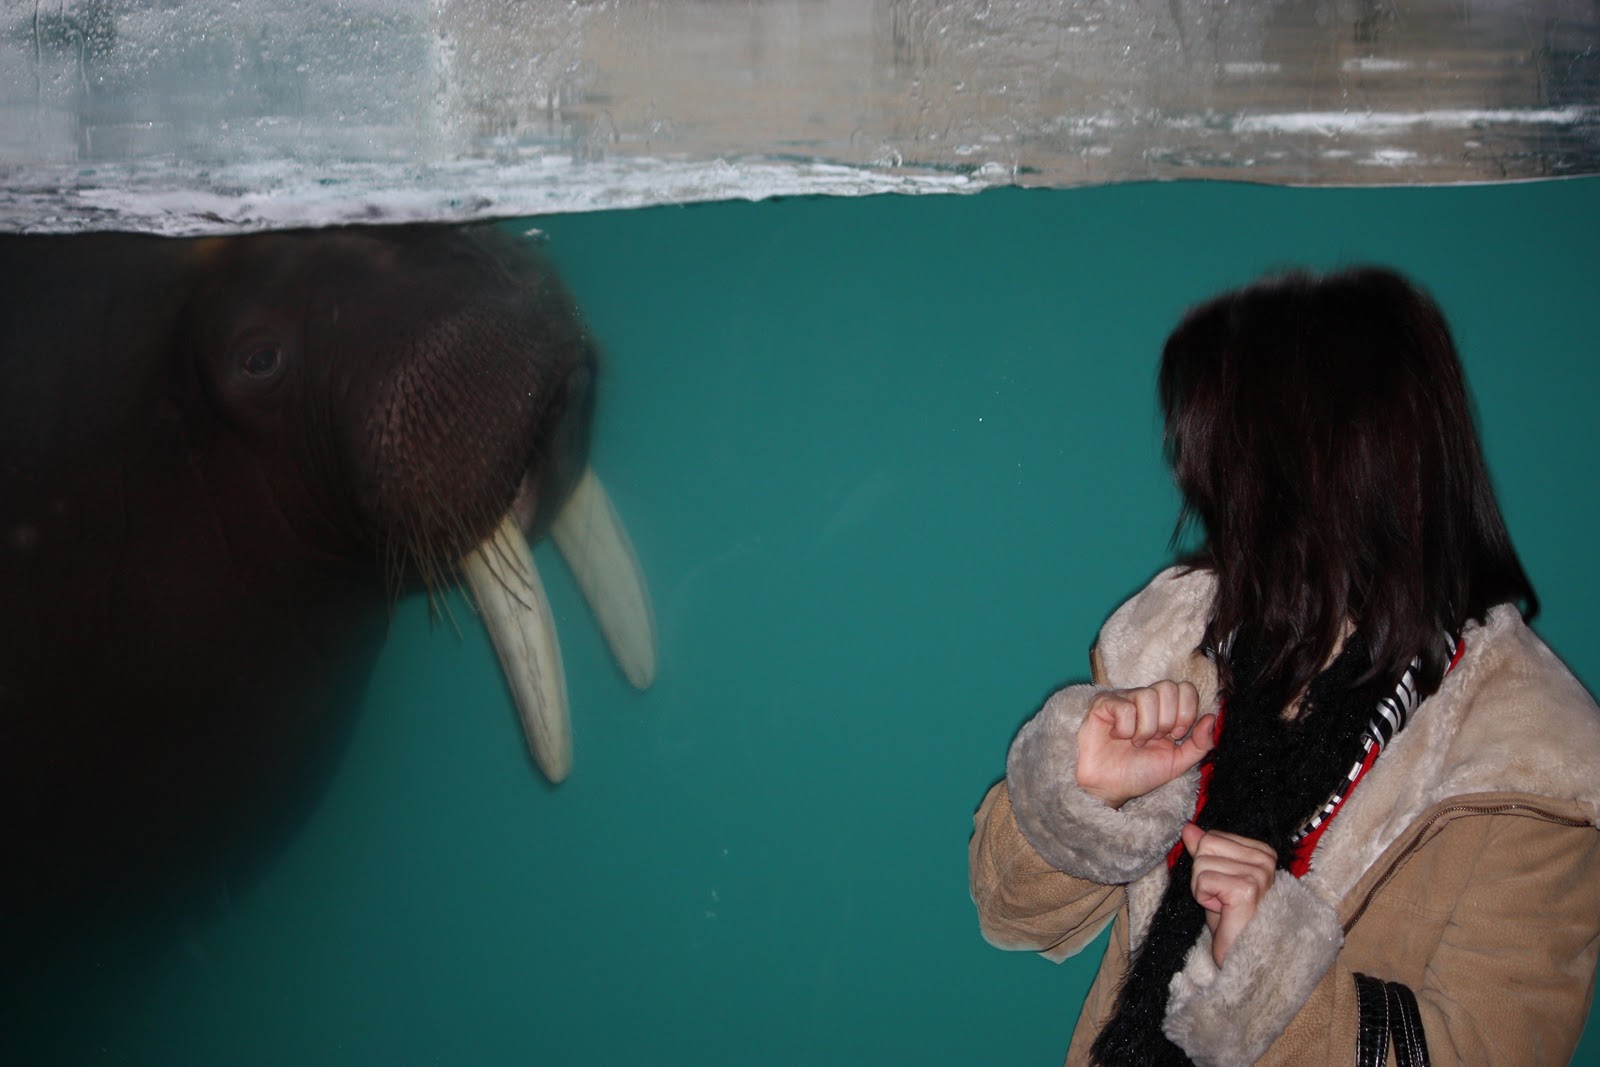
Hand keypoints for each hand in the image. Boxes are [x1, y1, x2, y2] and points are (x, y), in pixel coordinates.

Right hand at [1075, 680, 1215, 808]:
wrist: (1110, 788)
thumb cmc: (1140, 773)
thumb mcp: (1178, 763)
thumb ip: (1200, 744)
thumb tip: (1212, 718)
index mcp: (1165, 709)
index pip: (1185, 688)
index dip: (1186, 712)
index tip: (1176, 735)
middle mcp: (1144, 699)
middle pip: (1168, 687)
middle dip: (1166, 720)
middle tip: (1155, 739)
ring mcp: (1123, 699)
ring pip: (1147, 696)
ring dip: (1145, 728)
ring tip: (1136, 742)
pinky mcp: (1103, 704)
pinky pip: (1124, 706)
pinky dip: (1125, 729)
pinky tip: (1117, 737)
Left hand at [1180, 823, 1276, 966]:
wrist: (1246, 958)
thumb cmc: (1232, 921)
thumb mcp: (1214, 879)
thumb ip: (1204, 852)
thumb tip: (1188, 828)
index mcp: (1261, 852)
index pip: (1212, 837)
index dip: (1207, 865)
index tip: (1224, 888)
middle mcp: (1265, 860)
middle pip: (1205, 846)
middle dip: (1201, 875)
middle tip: (1221, 899)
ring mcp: (1258, 873)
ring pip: (1201, 863)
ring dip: (1202, 890)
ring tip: (1224, 908)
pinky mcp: (1246, 889)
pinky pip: (1203, 880)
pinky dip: (1204, 899)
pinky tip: (1223, 913)